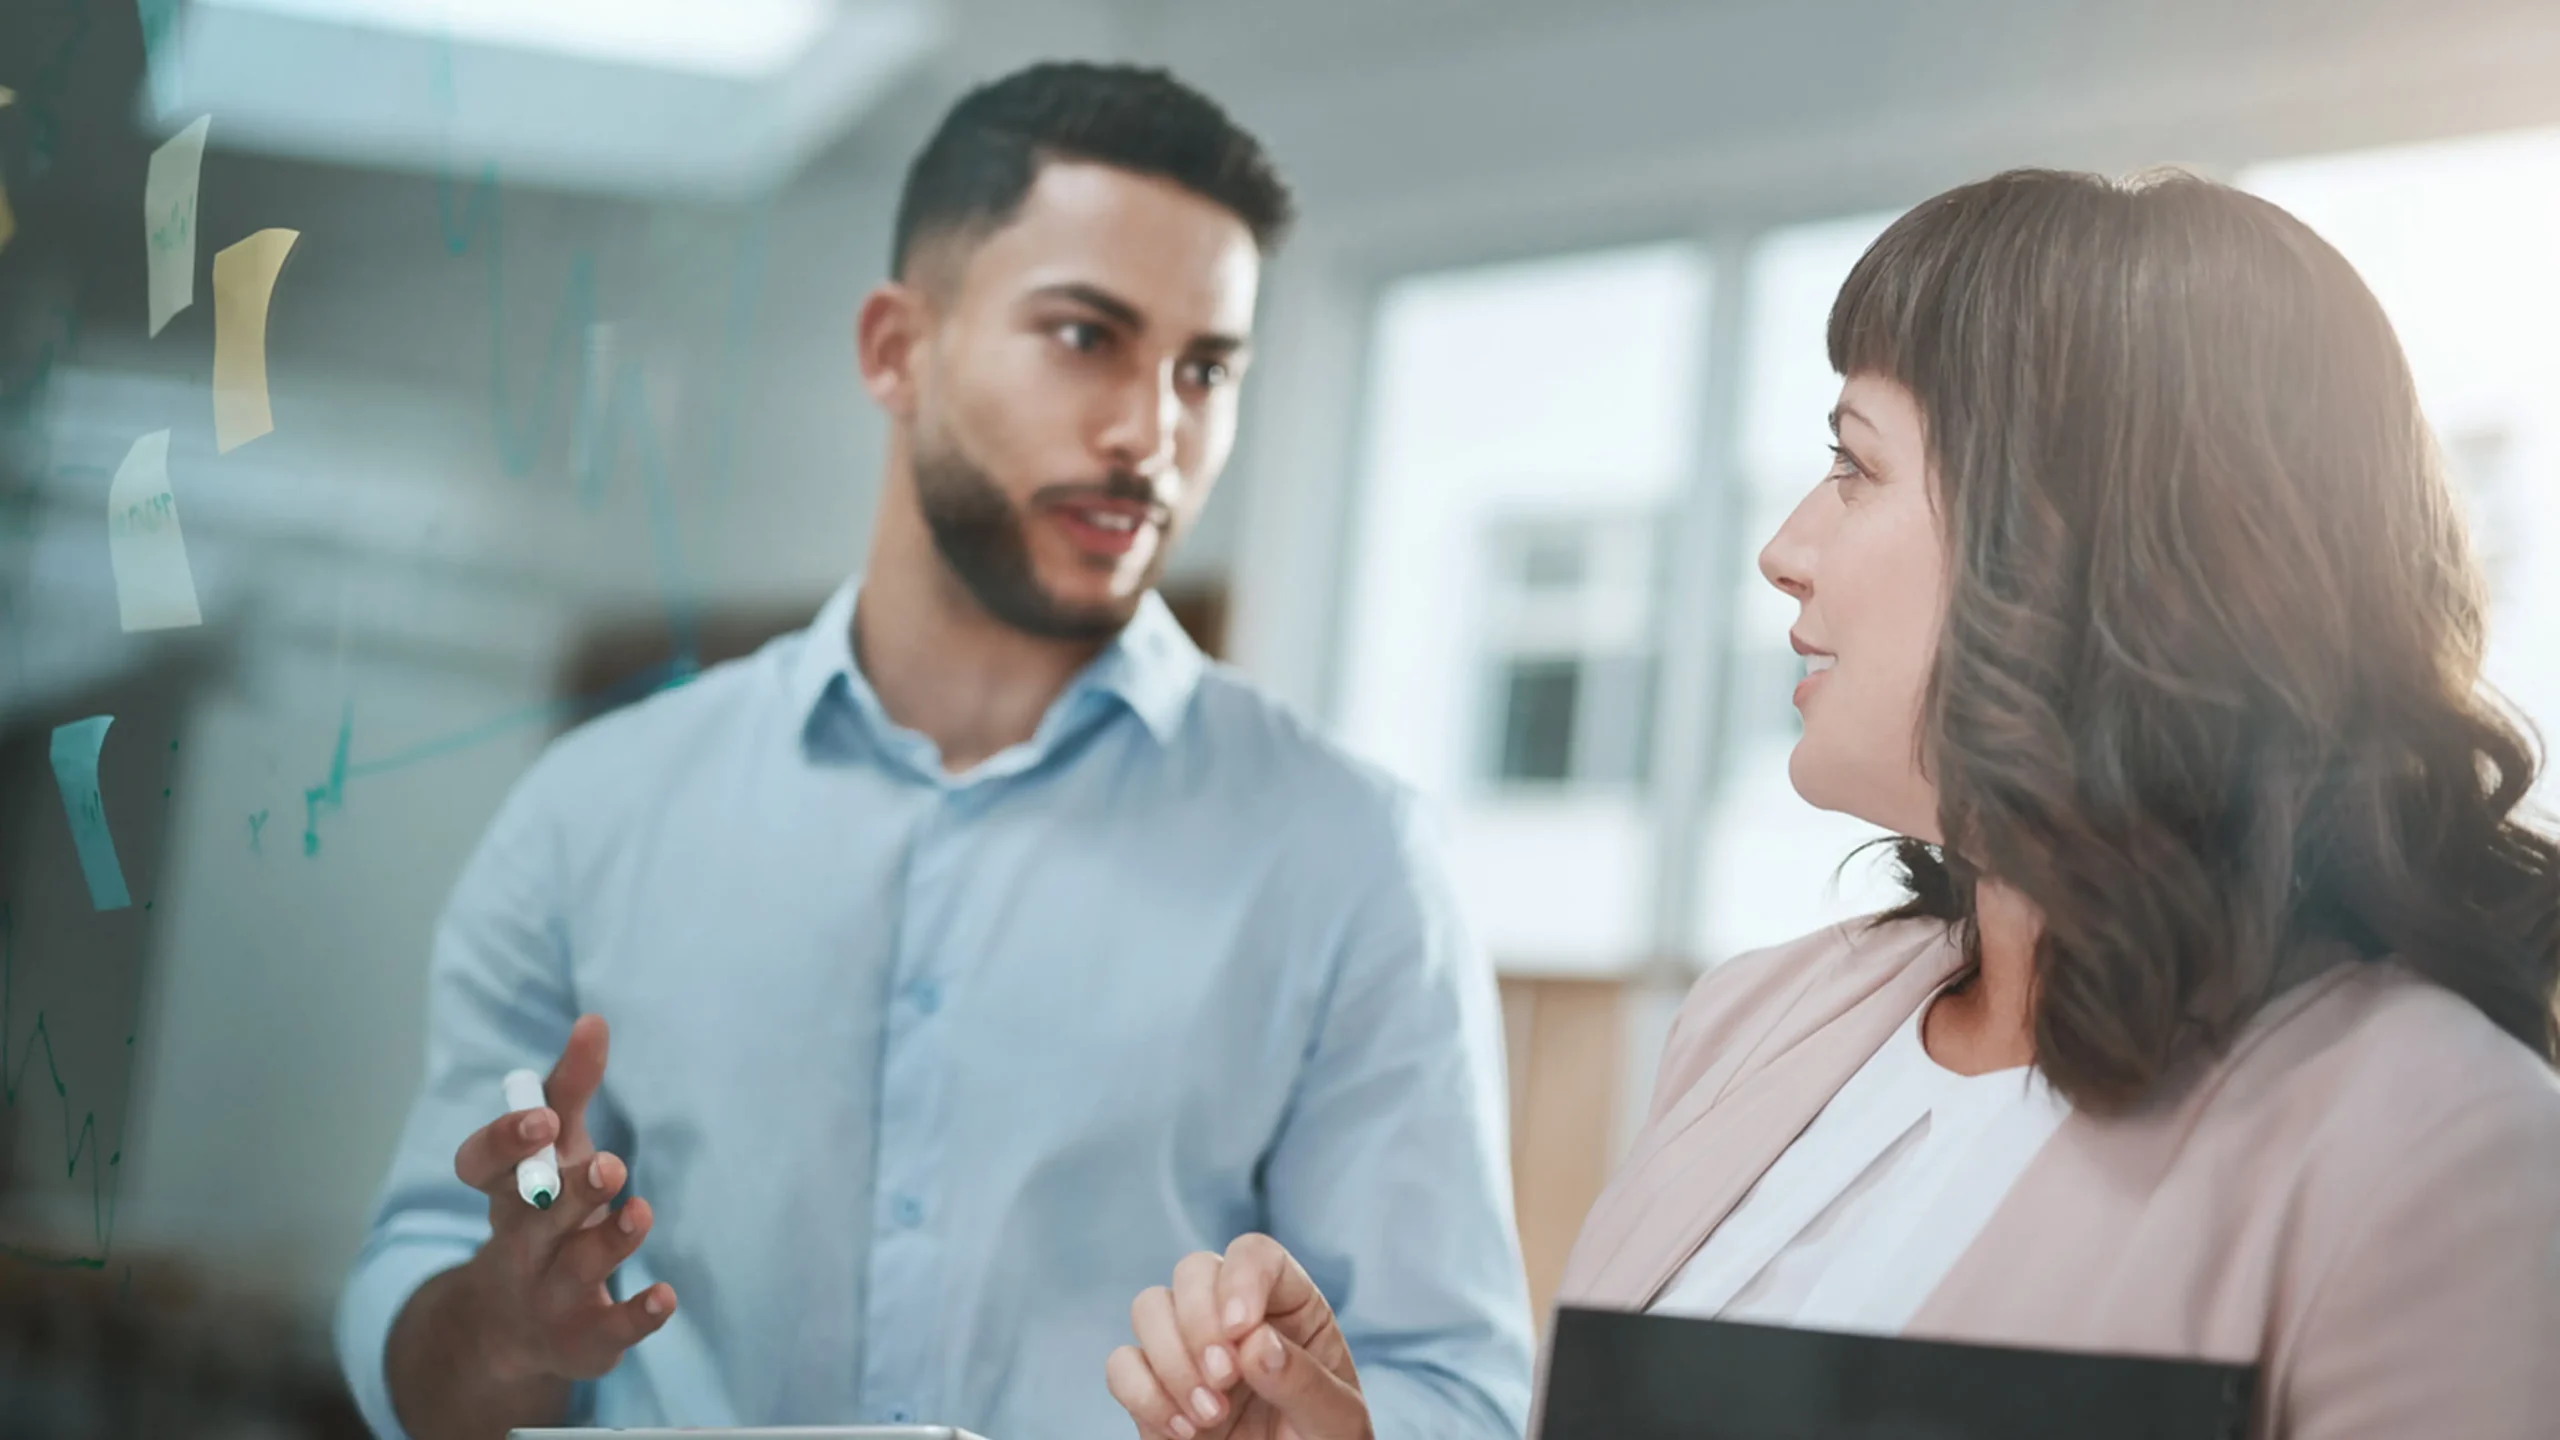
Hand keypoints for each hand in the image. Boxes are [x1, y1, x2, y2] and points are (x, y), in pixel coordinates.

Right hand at [446, 1014, 673, 1380]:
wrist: (517, 1325)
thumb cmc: (545, 1214)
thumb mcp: (555, 1151)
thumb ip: (570, 1089)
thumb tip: (594, 1020)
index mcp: (506, 1193)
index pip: (482, 1165)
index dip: (504, 1144)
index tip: (539, 1119)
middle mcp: (520, 1244)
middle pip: (535, 1219)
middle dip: (570, 1192)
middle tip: (610, 1164)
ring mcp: (548, 1295)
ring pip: (574, 1269)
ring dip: (609, 1242)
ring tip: (639, 1212)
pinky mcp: (584, 1338)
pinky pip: (610, 1329)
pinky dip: (638, 1313)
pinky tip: (666, 1295)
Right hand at [1106, 1234, 1373, 1439]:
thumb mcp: (1336, 1421)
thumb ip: (1304, 1381)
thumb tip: (1254, 1343)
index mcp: (1288, 1307)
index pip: (1255, 1255)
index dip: (1241, 1278)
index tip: (1241, 1331)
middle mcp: (1232, 1316)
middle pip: (1192, 1271)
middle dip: (1199, 1324)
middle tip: (1224, 1380)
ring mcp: (1188, 1349)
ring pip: (1149, 1308)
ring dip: (1172, 1361)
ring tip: (1210, 1417)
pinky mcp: (1153, 1388)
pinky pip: (1121, 1365)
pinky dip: (1143, 1395)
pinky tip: (1184, 1431)